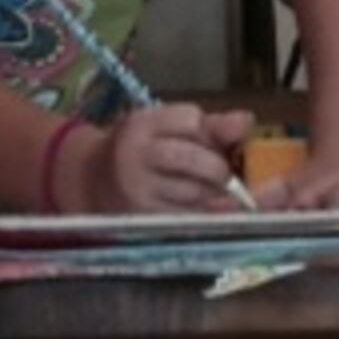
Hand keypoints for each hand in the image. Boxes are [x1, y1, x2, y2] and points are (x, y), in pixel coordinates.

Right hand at [72, 97, 250, 215]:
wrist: (91, 182)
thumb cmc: (140, 150)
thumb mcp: (164, 127)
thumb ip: (209, 126)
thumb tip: (247, 121)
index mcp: (142, 124)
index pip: (190, 120)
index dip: (208, 131)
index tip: (207, 140)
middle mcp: (136, 155)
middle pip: (193, 158)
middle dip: (217, 166)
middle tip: (221, 173)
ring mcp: (138, 190)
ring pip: (193, 191)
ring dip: (212, 193)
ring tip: (209, 190)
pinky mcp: (143, 219)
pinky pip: (186, 216)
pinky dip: (203, 213)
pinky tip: (201, 208)